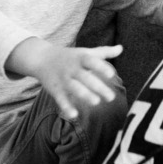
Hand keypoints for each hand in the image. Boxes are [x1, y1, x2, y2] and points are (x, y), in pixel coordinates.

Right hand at [7, 38, 122, 119]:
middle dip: (98, 87)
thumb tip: (121, 48)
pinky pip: (61, 99)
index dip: (101, 68)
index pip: (91, 62)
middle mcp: (72, 69)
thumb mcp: (85, 52)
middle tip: (111, 98)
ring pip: (74, 88)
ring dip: (84, 95)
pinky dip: (66, 107)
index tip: (112, 75)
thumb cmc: (69, 56)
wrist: (41, 58)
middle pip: (85, 77)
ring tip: (96, 102)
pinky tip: (74, 115)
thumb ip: (104, 52)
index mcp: (81, 58)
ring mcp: (63, 79)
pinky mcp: (55, 89)